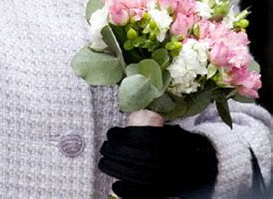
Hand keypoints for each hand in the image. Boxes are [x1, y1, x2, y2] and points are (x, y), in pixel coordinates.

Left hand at [99, 125, 217, 197]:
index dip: (125, 135)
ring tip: (105, 163)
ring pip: (142, 176)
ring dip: (118, 170)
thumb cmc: (177, 144)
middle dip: (118, 152)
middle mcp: (173, 159)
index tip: (111, 133)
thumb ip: (153, 123)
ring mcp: (170, 178)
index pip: (145, 137)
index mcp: (172, 140)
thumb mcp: (169, 129)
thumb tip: (132, 114)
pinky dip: (129, 192)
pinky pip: (146, 194)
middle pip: (142, 156)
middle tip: (104, 148)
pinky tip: (116, 185)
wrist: (200, 168)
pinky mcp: (166, 192)